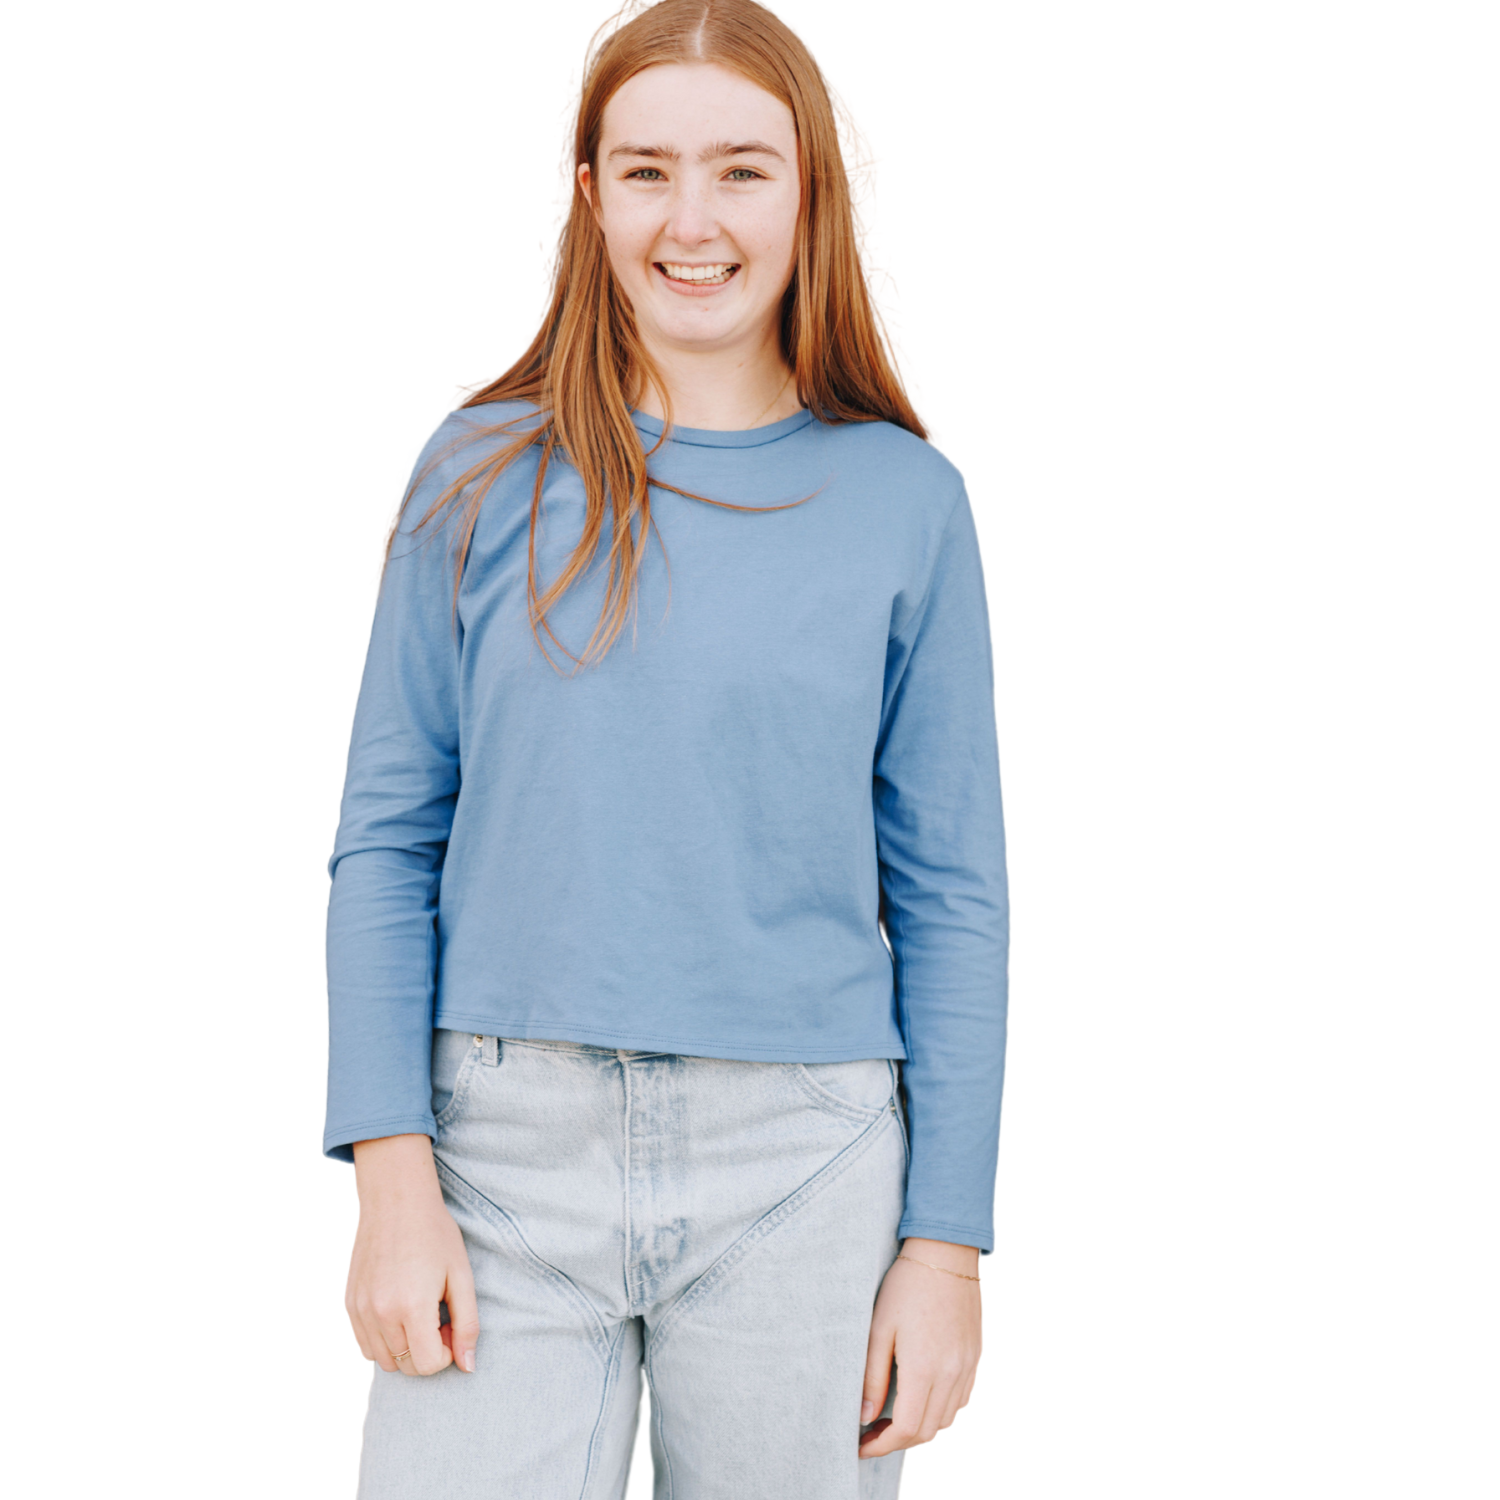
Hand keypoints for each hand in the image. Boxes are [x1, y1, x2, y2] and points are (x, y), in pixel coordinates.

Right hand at [346, 1134, 479, 1376]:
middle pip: (407, 1366)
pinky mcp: (349, 1304)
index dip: (447, 1351)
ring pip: (385, 1361)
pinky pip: (366, 1345)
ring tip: (419, 1312)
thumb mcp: (462, 1275)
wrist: (396, 1201)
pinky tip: (399, 1310)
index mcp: (411, 1306)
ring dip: (406, 1348)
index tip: (452, 1324)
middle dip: (428, 1351)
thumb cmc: (435, 1235)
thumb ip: (468, 1324)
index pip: (429, 1365)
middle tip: (439, 1316)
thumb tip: (468, 1367)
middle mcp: (380, 1313)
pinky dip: (385, 1340)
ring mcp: (360, 1310)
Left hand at [858, 1237, 981, 1455]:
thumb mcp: (879, 1328)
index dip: (882, 1445)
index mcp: (925, 1369)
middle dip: (897, 1440)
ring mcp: (967, 1366)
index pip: (906, 1429)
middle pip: (927, 1430)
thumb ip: (872, 1377)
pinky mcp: (975, 1356)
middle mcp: (951, 1374)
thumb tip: (865, 1417)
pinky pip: (959, 1399)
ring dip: (919, 1426)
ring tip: (892, 1415)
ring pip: (945, 1419)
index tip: (861, 1444)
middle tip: (871, 1432)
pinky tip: (920, 1395)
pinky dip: (939, 1408)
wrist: (945, 1252)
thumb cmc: (905, 1285)